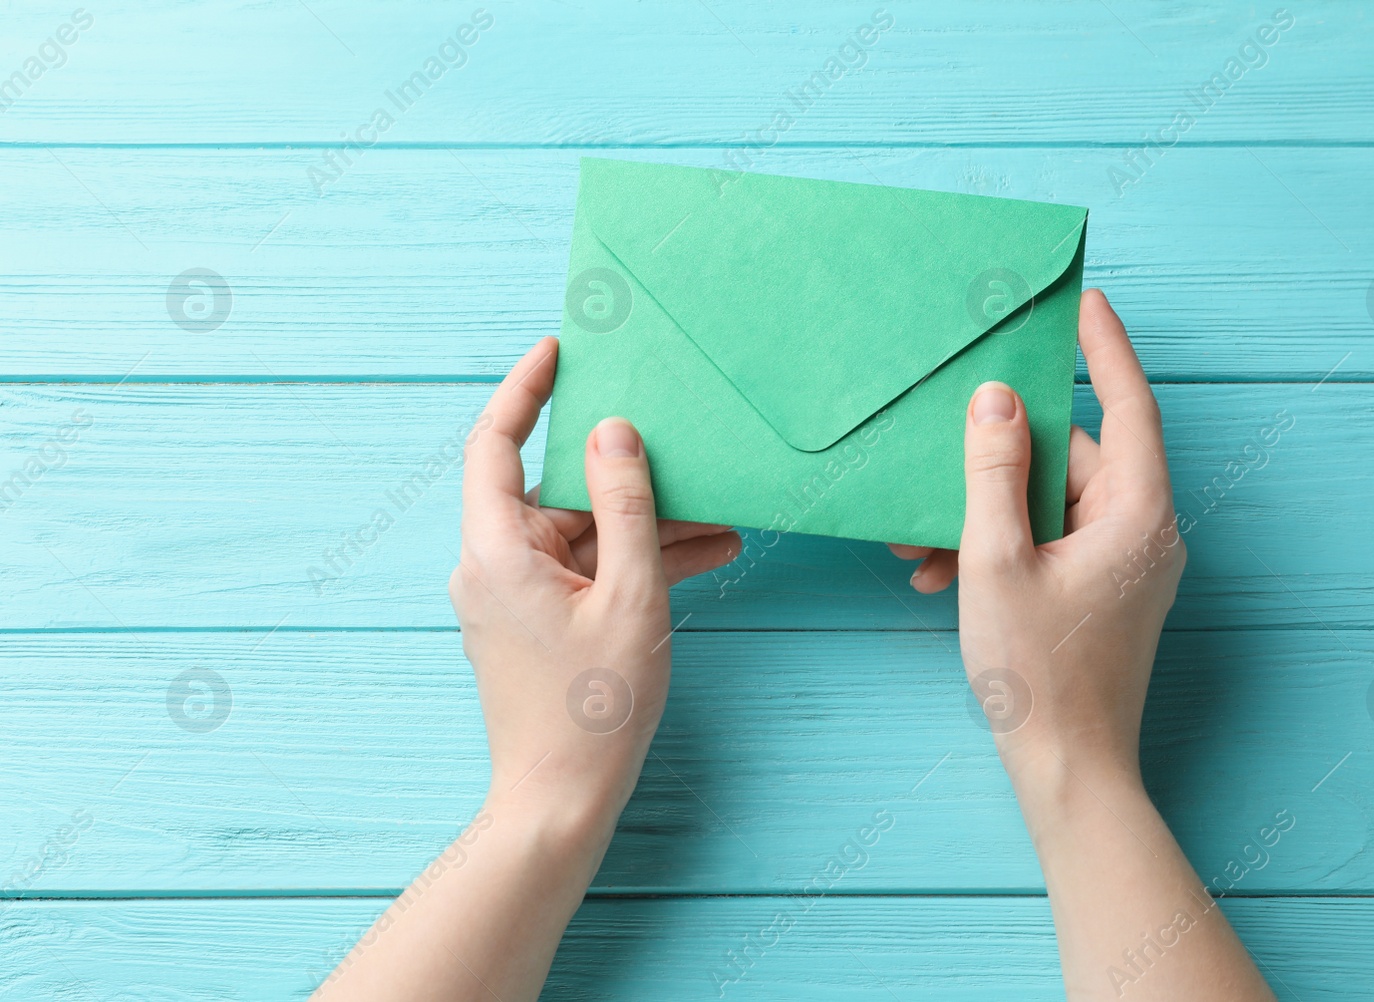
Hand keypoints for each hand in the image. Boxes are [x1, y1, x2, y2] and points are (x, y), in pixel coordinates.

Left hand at [451, 336, 741, 821]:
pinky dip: (636, 562)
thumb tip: (614, 432)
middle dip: (624, 471)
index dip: (524, 388)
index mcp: (497, 549)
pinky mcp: (538, 622)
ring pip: (582, 533)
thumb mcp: (630, 597)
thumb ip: (626, 506)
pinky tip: (705, 555)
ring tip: (721, 513)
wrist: (560, 802)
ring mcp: (515, 596)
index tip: (560, 348)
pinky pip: (588, 571)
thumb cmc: (592, 709)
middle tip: (678, 438)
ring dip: (645, 523)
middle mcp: (493, 565)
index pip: (495, 442)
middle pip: (555, 489)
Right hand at [892, 289, 1180, 780]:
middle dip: (996, 462)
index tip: (1085, 301)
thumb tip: (997, 402)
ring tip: (921, 546)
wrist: (1067, 773)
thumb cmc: (1038, 676)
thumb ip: (993, 474)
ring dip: (985, 514)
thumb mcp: (995, 561)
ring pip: (1051, 505)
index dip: (1105, 348)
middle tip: (934, 456)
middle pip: (1073, 459)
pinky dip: (1000, 548)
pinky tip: (941, 576)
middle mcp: (1142, 533)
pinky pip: (1050, 543)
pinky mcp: (1102, 593)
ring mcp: (1125, 566)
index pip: (1128, 406)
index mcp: (1136, 516)